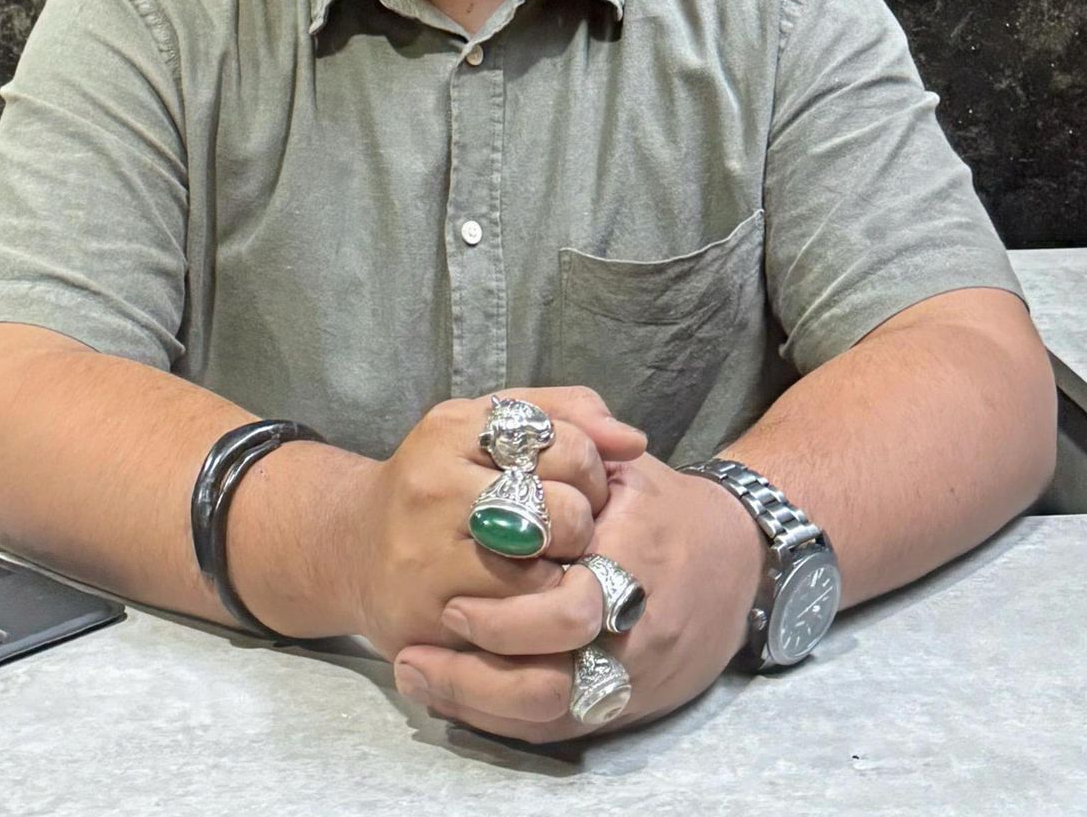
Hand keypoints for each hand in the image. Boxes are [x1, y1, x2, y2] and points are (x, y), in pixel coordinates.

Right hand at [344, 386, 647, 661]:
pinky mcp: (427, 624)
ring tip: (548, 571)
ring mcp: (426, 562)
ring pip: (544, 583)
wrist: (352, 547)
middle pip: (560, 516)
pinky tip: (529, 611)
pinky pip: (516, 639)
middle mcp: (433, 491)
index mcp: (451, 431)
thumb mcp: (488, 425)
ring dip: (562, 583)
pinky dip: (537, 628)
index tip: (574, 484)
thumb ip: (565, 414)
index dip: (590, 470)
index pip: (566, 447)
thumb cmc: (440, 480)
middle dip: (580, 529)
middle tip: (567, 535)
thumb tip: (633, 442)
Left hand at [389, 451, 765, 742]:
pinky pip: (555, 724)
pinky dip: (497, 715)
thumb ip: (570, 439)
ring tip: (415, 670)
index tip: (449, 595)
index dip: (504, 607)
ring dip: (475, 695)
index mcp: (634, 554)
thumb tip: (516, 431)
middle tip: (435, 626)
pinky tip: (445, 694)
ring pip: (549, 706)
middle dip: (484, 657)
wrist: (739, 565)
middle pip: (554, 664)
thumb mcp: (623, 466)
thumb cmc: (664, 508)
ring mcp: (632, 671)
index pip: (565, 597)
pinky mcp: (626, 703)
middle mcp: (635, 623)